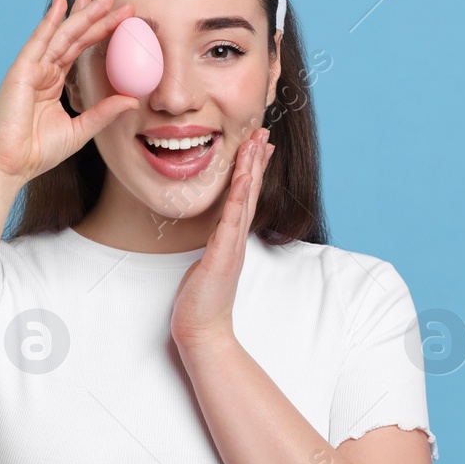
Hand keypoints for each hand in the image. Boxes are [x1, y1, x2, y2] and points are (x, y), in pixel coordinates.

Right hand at [0, 0, 139, 185]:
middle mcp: (43, 72)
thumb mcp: (80, 130)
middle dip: (95, 18)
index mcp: (54, 84)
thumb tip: (132, 100)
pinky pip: (38, 43)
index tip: (123, 21)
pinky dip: (49, 22)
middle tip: (117, 0)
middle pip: (74, 38)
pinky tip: (60, 4)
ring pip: (61, 36)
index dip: (101, 34)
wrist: (10, 166)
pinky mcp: (21, 72)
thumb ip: (103, 112)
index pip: (81, 51)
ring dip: (80, 15)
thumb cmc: (36, 152)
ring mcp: (31, 70)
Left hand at [169, 126, 274, 351]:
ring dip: (252, 169)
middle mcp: (236, 239)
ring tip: (258, 143)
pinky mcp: (224, 255)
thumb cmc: (201, 302)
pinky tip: (244, 177)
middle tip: (264, 132)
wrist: (203, 331)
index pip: (245, 197)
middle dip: (257, 160)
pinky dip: (240, 196)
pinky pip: (232, 220)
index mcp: (232, 239)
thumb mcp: (206, 265)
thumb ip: (212, 247)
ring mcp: (233, 246)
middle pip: (251, 191)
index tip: (259, 146)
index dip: (253, 170)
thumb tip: (214, 235)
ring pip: (245, 200)